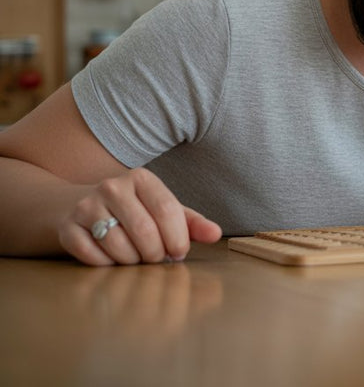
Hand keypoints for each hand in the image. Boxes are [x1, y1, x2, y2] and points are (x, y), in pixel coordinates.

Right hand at [57, 168, 221, 265]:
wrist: (83, 207)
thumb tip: (216, 234)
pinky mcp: (68, 227)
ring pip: (118, 245)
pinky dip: (107, 265)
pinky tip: (112, 258)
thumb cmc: (135, 211)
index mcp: (141, 178)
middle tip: (157, 259)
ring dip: (132, 261)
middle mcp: (112, 187)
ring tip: (136, 257)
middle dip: (155, 253)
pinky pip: (92, 256)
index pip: (167, 211)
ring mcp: (86, 206)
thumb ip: (192, 222)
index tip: (179, 253)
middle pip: (144, 230)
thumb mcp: (164, 211)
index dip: (177, 238)